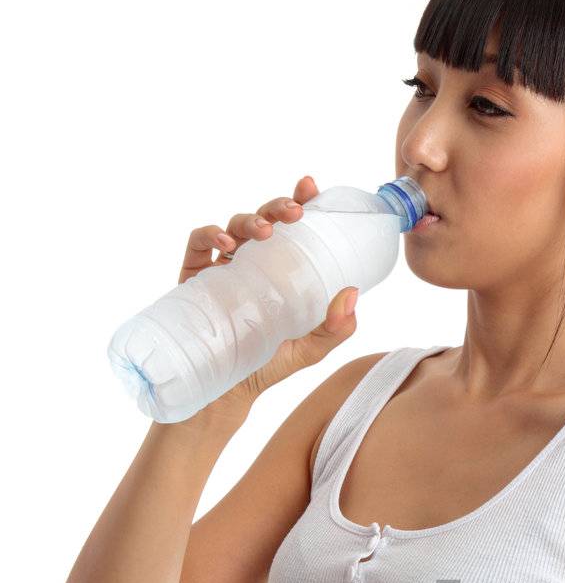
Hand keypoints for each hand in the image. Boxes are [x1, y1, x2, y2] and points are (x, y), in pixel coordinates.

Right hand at [178, 174, 359, 418]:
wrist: (223, 395)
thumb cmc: (267, 366)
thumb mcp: (309, 350)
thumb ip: (335, 328)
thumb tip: (353, 294)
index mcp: (280, 270)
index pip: (291, 228)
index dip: (300, 201)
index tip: (311, 188)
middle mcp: (252, 263)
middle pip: (264, 219)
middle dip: (278, 207)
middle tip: (295, 212)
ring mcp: (221, 268)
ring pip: (234, 225)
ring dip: (251, 218)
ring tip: (266, 231)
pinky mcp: (193, 279)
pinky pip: (197, 244)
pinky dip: (210, 234)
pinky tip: (226, 243)